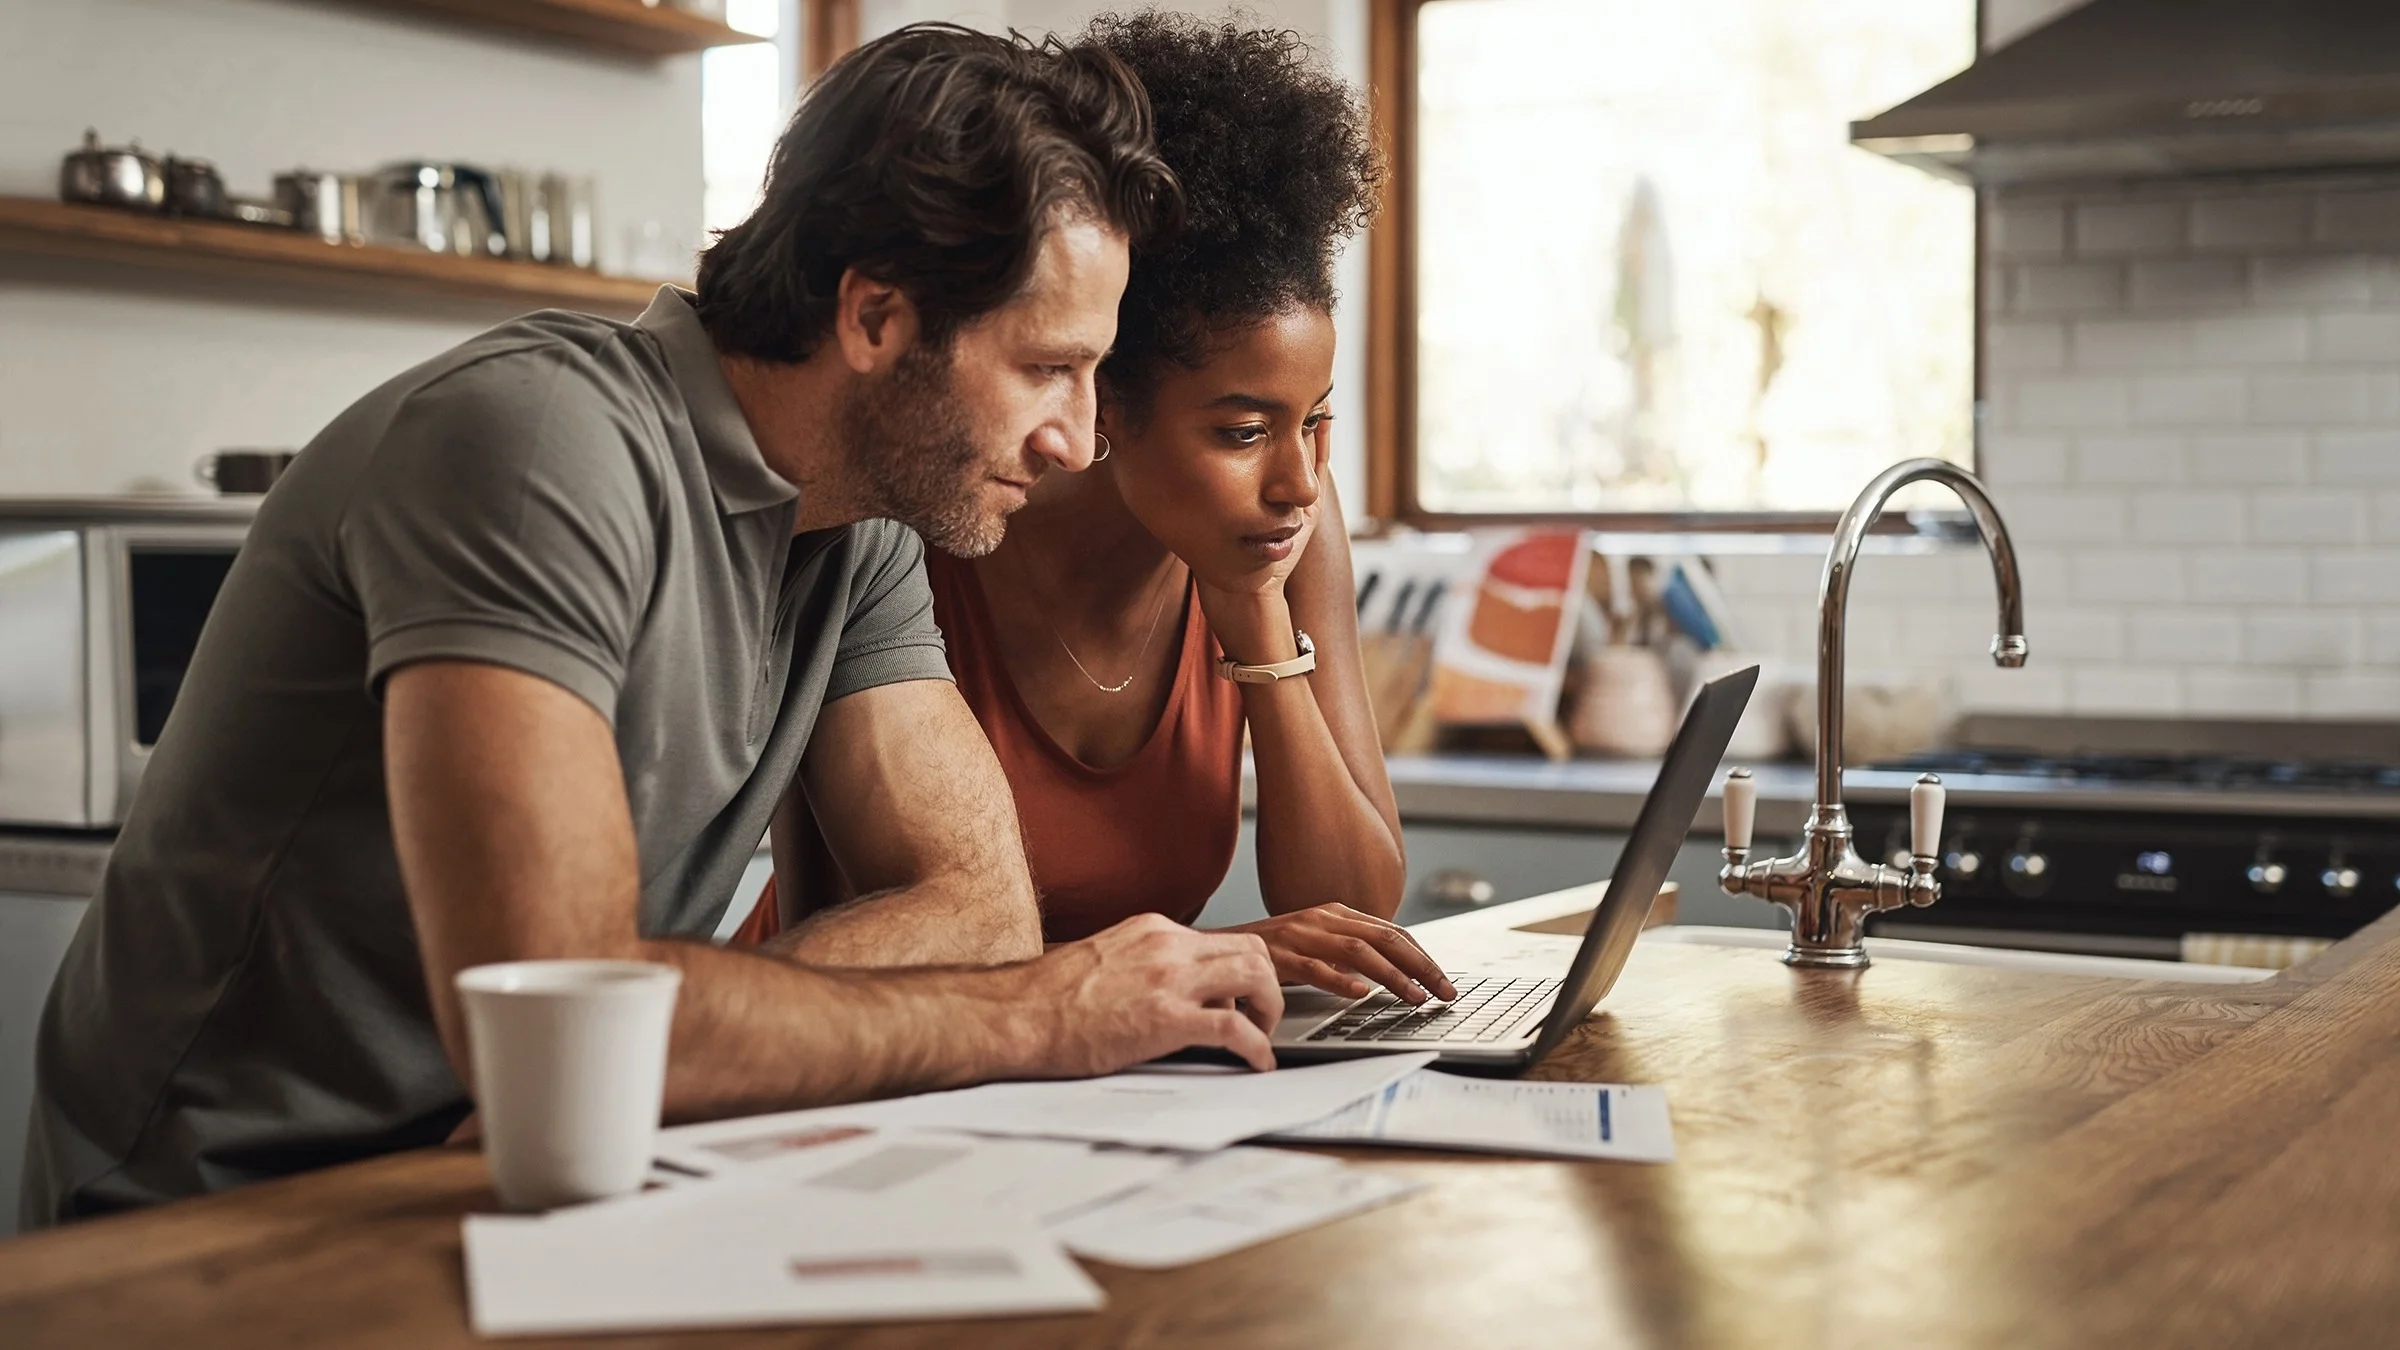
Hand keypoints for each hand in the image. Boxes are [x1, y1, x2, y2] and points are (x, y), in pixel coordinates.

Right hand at [1018, 913, 1284, 1073]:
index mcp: (1153, 930)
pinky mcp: (1166, 1019)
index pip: (1222, 939)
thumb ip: (1145, 966)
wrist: (1015, 1015)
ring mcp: (1169, 980)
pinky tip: (1257, 1063)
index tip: (1242, 997)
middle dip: (1268, 985)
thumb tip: (1167, 992)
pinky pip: (1235, 1028)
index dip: (1242, 972)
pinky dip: (1257, 1047)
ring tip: (1262, 1037)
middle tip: (1262, 1017)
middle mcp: (1167, 945)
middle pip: (1253, 949)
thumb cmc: (1046, 999)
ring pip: (1256, 975)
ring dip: (1270, 1010)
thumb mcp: (1106, 961)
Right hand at [1220, 904, 1457, 1003]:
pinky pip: (1315, 968)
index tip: (1444, 980)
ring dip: (1393, 977)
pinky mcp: (1279, 956)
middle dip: (1421, 966)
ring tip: (1414, 998)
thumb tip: (1390, 970)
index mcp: (1336, 914)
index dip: (1422, 956)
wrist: (1219, 947)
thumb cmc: (1271, 950)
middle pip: (1384, 939)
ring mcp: (1301, 935)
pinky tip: (1361, 995)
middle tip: (1444, 992)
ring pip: (1359, 953)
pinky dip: (1341, 981)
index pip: (1392, 932)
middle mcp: (1323, 919)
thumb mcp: (1316, 943)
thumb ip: (1348, 950)